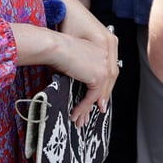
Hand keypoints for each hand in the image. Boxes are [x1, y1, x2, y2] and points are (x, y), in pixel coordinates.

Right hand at [46, 0, 119, 120]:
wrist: (54, 44)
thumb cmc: (57, 45)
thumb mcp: (74, 56)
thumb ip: (81, 67)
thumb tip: (78, 84)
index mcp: (103, 47)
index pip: (106, 72)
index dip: (100, 89)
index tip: (96, 101)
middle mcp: (107, 55)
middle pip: (106, 84)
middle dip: (97, 101)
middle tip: (90, 113)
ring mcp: (105, 66)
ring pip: (100, 93)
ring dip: (89, 108)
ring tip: (81, 118)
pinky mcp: (99, 76)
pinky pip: (92, 97)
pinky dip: (83, 107)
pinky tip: (75, 113)